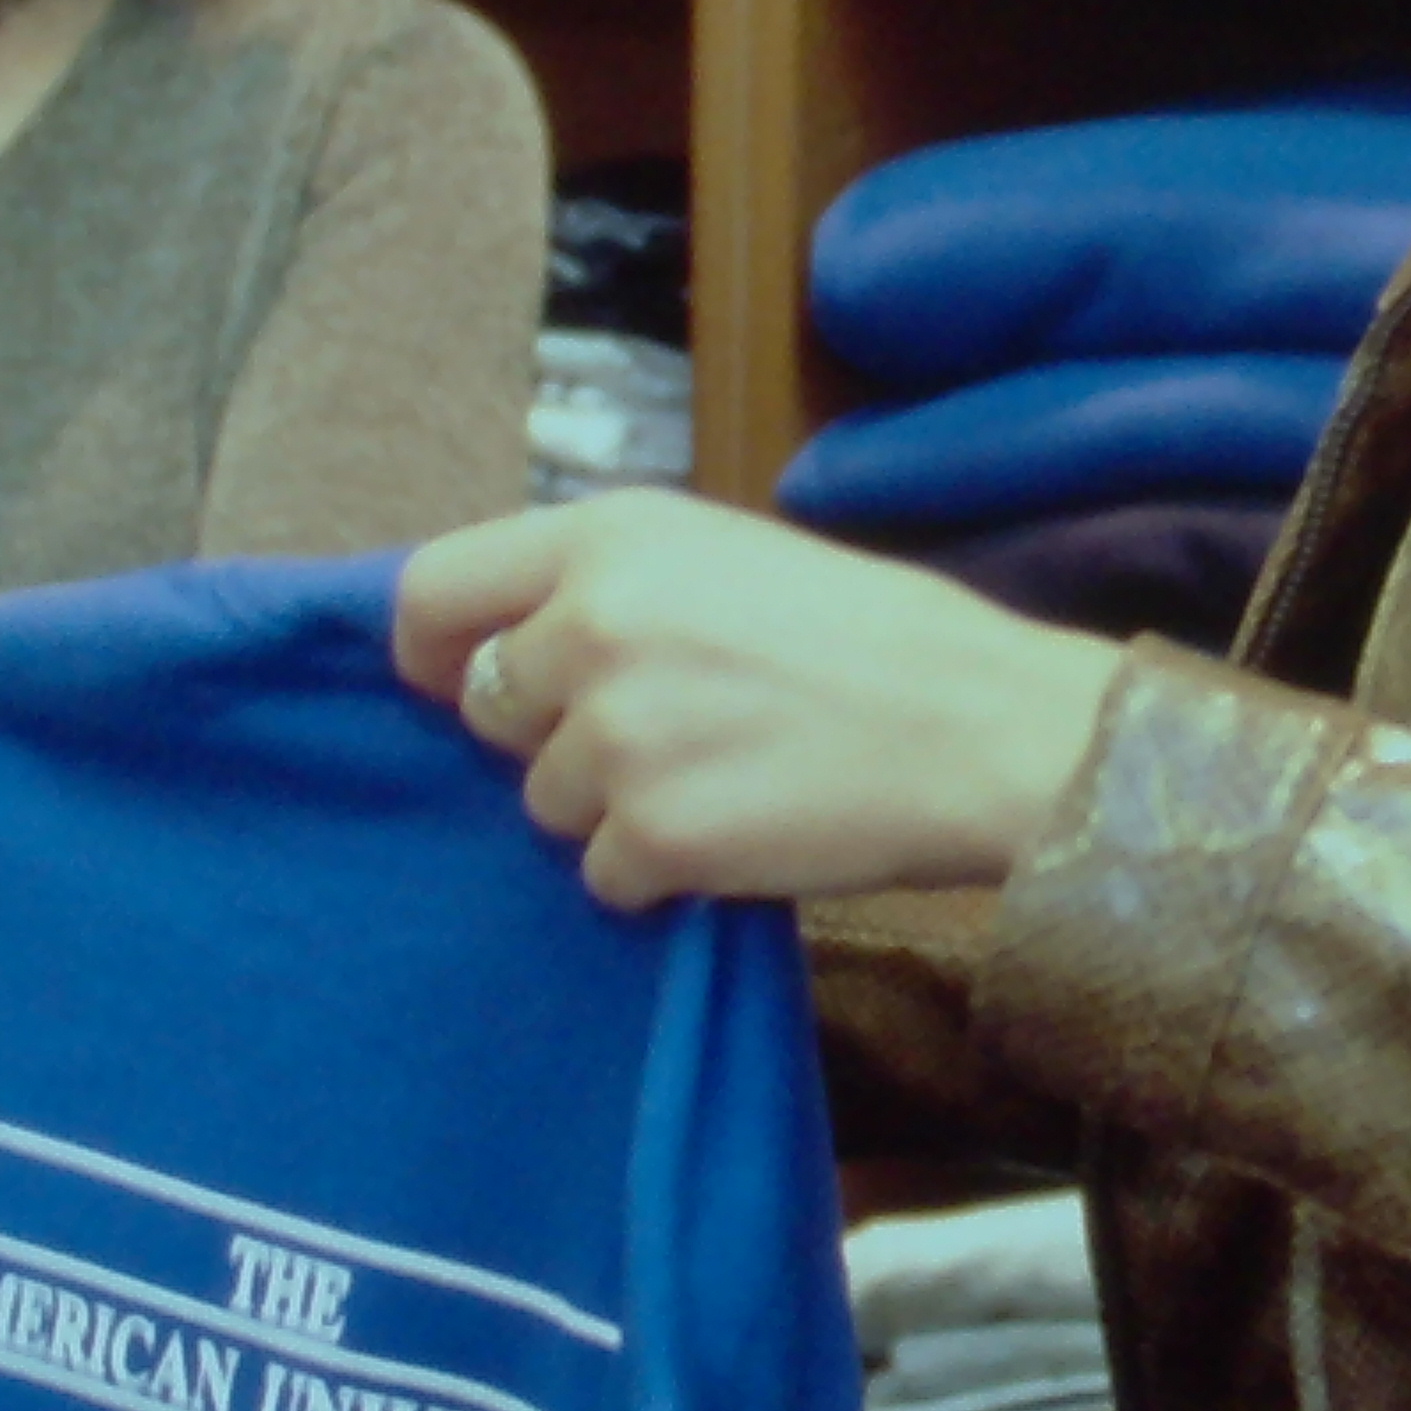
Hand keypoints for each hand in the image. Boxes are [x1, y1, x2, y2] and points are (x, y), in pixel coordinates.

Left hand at [396, 490, 1131, 914]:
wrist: (980, 729)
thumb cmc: (871, 638)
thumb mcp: (728, 554)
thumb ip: (612, 585)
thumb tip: (511, 646)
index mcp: (609, 536)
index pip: (433, 591)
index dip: (430, 649)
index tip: (449, 682)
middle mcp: (591, 625)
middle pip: (488, 706)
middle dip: (551, 733)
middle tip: (658, 733)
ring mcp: (616, 735)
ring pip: (545, 799)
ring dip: (614, 806)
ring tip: (724, 775)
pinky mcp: (652, 833)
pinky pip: (604, 874)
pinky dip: (660, 869)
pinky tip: (742, 828)